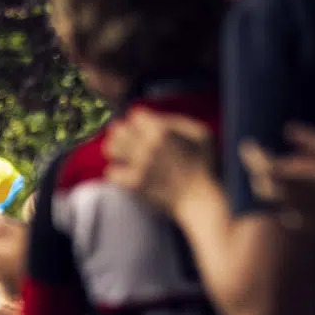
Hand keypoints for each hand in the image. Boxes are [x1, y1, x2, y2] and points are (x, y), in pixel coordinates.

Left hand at [103, 110, 217, 212]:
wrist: (199, 198)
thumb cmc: (204, 165)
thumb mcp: (200, 134)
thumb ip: (178, 120)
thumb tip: (156, 117)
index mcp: (163, 131)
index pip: (135, 115)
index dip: (139, 121)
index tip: (142, 129)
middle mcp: (147, 145)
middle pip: (118, 129)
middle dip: (123, 132)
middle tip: (129, 140)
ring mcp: (139, 165)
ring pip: (110, 148)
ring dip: (115, 150)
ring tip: (122, 155)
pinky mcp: (133, 183)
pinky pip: (111, 172)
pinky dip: (116, 172)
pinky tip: (123, 173)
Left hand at [240, 125, 314, 232]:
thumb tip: (288, 131)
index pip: (269, 168)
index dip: (254, 157)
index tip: (249, 145)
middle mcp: (314, 199)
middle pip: (269, 188)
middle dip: (259, 172)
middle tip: (257, 156)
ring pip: (281, 204)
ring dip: (272, 190)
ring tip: (272, 176)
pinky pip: (299, 222)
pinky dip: (289, 211)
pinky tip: (289, 210)